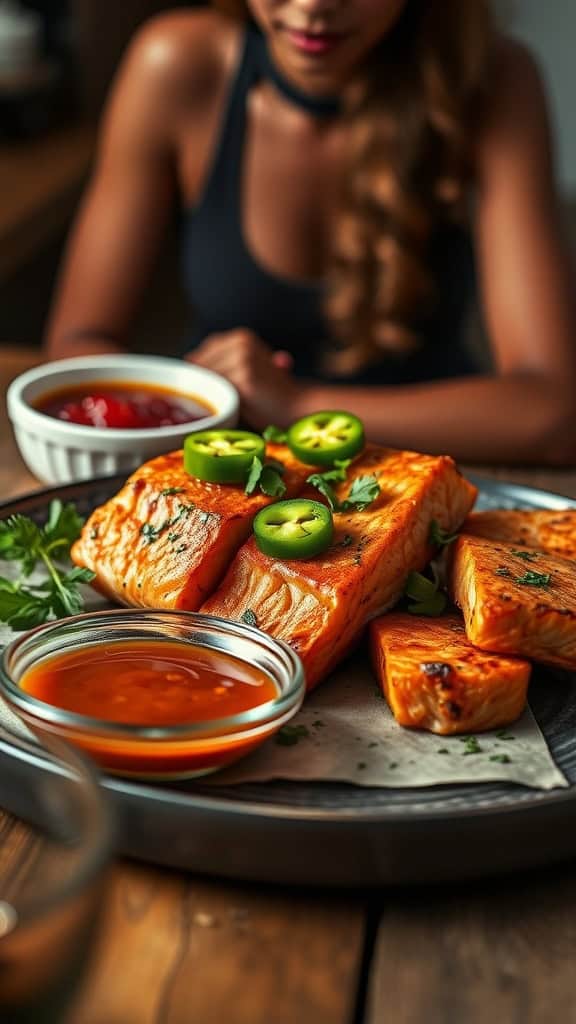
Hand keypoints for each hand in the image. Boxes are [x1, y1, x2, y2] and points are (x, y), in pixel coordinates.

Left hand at [186, 329, 303, 428]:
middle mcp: (241, 342)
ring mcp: (243, 358)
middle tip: (199, 404)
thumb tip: (187, 363)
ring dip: (204, 395)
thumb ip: (221, 364)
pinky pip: (219, 392)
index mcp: (241, 336)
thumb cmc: (270, 394)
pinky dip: (214, 403)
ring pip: (207, 379)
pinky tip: (219, 412)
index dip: (196, 375)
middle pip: (200, 366)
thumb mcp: (245, 369)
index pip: (201, 354)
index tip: (196, 391)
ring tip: (211, 409)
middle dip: (197, 385)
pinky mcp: (245, 377)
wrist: (299, 406)